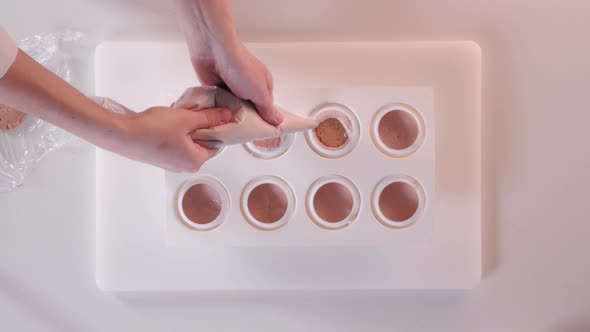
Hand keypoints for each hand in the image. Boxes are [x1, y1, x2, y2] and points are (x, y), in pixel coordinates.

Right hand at [111, 102, 230, 171]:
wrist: (122, 135)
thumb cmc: (152, 130)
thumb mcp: (186, 119)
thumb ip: (209, 118)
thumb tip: (227, 116)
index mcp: (195, 161)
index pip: (217, 144)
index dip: (216, 127)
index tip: (213, 114)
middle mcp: (185, 167)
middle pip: (203, 143)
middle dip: (200, 126)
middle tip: (194, 111)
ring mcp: (172, 164)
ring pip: (188, 142)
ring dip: (187, 128)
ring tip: (179, 114)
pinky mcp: (161, 158)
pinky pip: (176, 144)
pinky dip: (176, 132)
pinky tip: (169, 120)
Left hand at [174, 0, 283, 125]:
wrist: (213, 51)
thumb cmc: (240, 66)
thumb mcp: (259, 92)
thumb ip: (267, 109)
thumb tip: (279, 121)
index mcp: (262, 86)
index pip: (265, 110)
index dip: (262, 123)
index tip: (258, 136)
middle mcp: (247, 88)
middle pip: (248, 112)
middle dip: (244, 121)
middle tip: (241, 134)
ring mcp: (231, 89)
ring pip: (232, 110)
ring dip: (229, 116)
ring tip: (227, 128)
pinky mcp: (216, 90)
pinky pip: (218, 106)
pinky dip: (217, 111)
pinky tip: (216, 119)